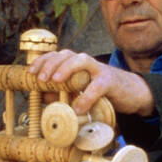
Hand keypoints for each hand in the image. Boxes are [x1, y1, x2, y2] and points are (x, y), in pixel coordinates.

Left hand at [28, 49, 155, 116]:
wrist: (131, 93)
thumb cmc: (102, 92)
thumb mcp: (79, 92)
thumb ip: (61, 93)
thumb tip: (42, 96)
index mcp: (76, 65)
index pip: (56, 56)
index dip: (42, 61)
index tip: (30, 72)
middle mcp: (86, 63)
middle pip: (66, 54)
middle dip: (51, 64)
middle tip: (41, 78)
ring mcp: (99, 70)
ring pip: (82, 60)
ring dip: (66, 68)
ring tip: (56, 82)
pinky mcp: (110, 81)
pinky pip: (98, 86)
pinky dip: (87, 96)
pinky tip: (79, 107)